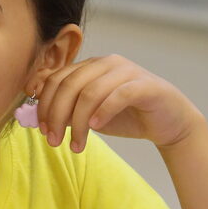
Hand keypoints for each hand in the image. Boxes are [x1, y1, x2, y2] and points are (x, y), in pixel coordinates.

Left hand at [33, 55, 201, 150]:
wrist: (168, 122)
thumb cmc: (126, 116)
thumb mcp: (90, 115)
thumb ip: (69, 111)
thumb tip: (39, 119)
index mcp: (90, 66)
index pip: (56, 79)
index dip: (45, 105)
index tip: (42, 130)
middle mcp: (106, 63)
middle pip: (69, 84)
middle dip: (57, 115)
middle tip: (54, 141)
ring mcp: (126, 71)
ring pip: (90, 92)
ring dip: (78, 122)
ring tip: (76, 145)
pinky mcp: (145, 85)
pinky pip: (118, 95)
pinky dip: (103, 111)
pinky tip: (96, 127)